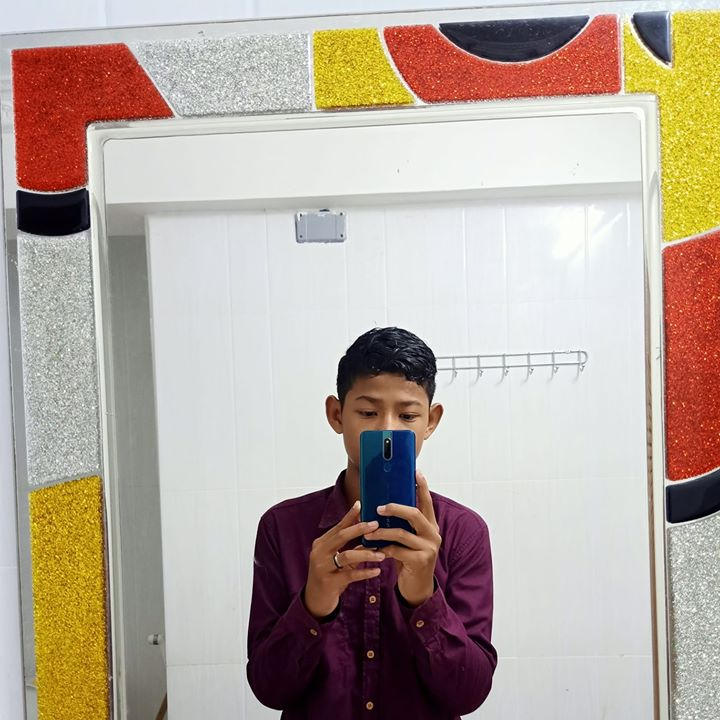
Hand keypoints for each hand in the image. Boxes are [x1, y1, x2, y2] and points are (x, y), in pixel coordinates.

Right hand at [304, 500, 386, 618]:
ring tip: (382, 553)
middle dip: (360, 529)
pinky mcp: (329, 582)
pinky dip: (365, 572)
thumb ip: (349, 546)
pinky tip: (376, 571)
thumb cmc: (329, 575)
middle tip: (376, 525)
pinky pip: (350, 575)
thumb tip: (368, 531)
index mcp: (321, 543)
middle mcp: (319, 552)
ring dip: (366, 553)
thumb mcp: (337, 559)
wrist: (315, 601)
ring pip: (347, 555)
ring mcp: (322, 567)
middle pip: (341, 536)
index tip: (361, 505)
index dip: (349, 516)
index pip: (338, 526)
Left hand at [363, 469, 440, 606]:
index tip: (416, 471)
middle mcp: (433, 534)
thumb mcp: (408, 539)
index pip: (427, 501)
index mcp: (430, 525)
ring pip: (402, 533)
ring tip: (368, 533)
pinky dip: (383, 549)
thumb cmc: (409, 558)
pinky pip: (397, 551)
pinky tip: (375, 551)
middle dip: (395, 508)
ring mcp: (429, 548)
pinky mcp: (422, 561)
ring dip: (382, 532)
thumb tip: (382, 506)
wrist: (417, 587)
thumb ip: (402, 524)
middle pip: (415, 514)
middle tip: (379, 508)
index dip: (422, 486)